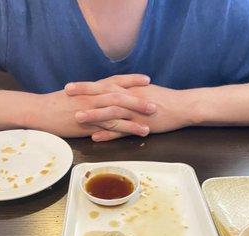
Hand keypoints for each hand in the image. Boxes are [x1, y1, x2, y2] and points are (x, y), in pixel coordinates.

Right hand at [27, 85, 155, 136]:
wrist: (39, 111)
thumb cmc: (54, 105)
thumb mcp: (73, 96)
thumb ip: (87, 96)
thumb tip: (97, 97)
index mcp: (91, 89)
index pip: (114, 81)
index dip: (131, 80)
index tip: (146, 79)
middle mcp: (94, 97)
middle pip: (121, 95)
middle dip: (139, 98)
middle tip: (156, 102)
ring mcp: (92, 110)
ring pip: (119, 110)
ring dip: (137, 114)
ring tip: (153, 118)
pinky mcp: (90, 124)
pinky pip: (112, 126)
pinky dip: (127, 128)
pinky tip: (139, 132)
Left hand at [73, 84, 195, 140]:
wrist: (182, 106)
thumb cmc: (163, 99)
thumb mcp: (143, 91)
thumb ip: (127, 92)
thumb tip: (113, 93)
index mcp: (129, 89)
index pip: (104, 85)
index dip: (86, 86)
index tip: (70, 86)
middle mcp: (129, 98)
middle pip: (104, 94)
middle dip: (84, 94)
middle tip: (66, 94)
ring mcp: (134, 112)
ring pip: (111, 112)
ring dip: (94, 114)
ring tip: (77, 117)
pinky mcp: (141, 125)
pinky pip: (122, 131)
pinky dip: (109, 134)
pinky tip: (96, 138)